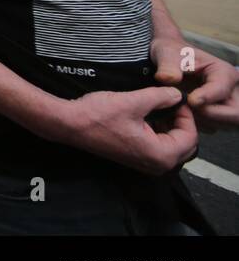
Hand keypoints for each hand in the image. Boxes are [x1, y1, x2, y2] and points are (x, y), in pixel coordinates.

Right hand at [43, 87, 197, 174]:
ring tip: (159, 105)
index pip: (190, 136)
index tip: (176, 98)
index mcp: (161, 155)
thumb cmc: (100, 115)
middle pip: (184, 144)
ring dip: (170, 126)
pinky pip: (159, 147)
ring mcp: (145, 164)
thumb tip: (177, 94)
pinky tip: (148, 115)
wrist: (69, 124)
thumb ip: (161, 97)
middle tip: (170, 101)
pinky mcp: (135, 159)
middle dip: (180, 122)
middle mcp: (157, 165)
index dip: (187, 115)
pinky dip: (159, 131)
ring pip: (172, 145)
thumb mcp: (134, 101)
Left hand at [174, 45, 238, 129]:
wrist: (166, 61)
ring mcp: (226, 105)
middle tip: (186, 110)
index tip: (190, 101)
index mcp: (224, 73)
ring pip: (225, 123)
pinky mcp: (217, 115)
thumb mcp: (166, 53)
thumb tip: (168, 79)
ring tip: (180, 110)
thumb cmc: (170, 54)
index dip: (207, 98)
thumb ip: (168, 66)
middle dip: (210, 115)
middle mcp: (231, 91)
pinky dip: (198, 125)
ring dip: (203, 121)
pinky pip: (213, 127)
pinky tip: (181, 115)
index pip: (223, 90)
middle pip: (234, 113)